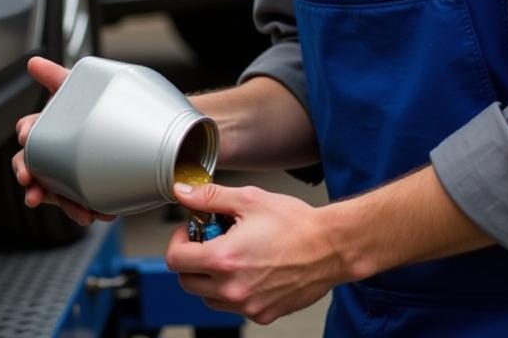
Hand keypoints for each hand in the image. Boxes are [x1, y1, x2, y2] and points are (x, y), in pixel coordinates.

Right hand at [11, 56, 114, 226]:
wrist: (130, 131)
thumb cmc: (96, 106)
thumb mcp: (78, 88)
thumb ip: (56, 76)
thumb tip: (32, 61)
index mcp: (47, 127)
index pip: (30, 131)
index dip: (27, 134)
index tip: (27, 137)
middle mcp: (51, 152)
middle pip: (33, 167)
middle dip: (30, 178)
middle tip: (30, 187)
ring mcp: (64, 173)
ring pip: (53, 192)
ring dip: (60, 203)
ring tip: (75, 210)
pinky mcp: (81, 190)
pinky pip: (77, 204)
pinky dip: (85, 210)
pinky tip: (97, 213)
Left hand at [165, 181, 349, 325]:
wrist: (331, 248)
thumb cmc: (295, 223)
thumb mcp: (249, 199)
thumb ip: (210, 197)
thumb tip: (183, 193)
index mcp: (224, 259)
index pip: (176, 259)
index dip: (177, 240)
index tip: (190, 230)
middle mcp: (233, 288)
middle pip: (187, 281)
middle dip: (191, 258)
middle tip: (208, 240)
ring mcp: (248, 305)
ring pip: (208, 297)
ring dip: (209, 277)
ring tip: (230, 253)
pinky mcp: (263, 314)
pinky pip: (233, 306)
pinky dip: (231, 289)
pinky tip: (249, 267)